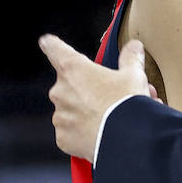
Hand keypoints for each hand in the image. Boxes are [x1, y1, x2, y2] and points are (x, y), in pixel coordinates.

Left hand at [39, 34, 152, 159]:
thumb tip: (134, 47)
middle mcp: (61, 91)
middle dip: (88, 90)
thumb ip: (131, 59)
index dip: (52, 44)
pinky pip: (72, 132)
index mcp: (73, 69)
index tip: (48, 42)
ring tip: (112, 118)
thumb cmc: (126, 105)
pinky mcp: (64, 138)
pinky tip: (103, 133)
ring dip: (87, 111)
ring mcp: (60, 116)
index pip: (54, 49)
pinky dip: (84, 132)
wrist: (127, 139)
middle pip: (70, 85)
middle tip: (111, 96)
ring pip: (72, 110)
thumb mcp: (134, 76)